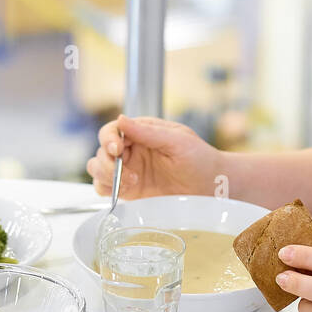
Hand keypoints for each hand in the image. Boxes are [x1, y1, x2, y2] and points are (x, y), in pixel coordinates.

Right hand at [86, 114, 219, 198]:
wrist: (212, 186)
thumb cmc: (200, 159)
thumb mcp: (177, 141)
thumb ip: (148, 132)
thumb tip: (122, 120)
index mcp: (142, 132)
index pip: (113, 130)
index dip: (109, 139)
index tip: (116, 149)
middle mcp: (132, 150)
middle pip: (101, 151)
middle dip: (107, 162)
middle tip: (126, 173)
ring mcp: (129, 171)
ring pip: (98, 169)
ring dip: (105, 175)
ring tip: (130, 182)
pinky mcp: (130, 191)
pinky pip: (105, 188)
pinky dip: (106, 189)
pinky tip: (125, 191)